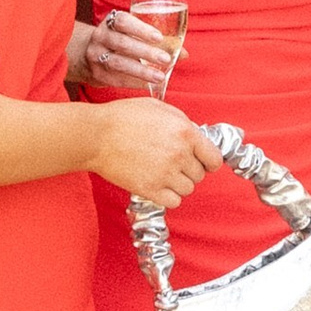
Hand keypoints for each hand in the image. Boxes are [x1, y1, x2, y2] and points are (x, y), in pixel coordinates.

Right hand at [78, 10, 182, 93]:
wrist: (85, 55)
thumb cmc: (119, 41)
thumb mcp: (131, 34)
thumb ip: (157, 41)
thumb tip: (184, 53)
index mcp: (111, 23)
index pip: (123, 21)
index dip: (140, 29)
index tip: (158, 37)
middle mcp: (101, 37)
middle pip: (122, 44)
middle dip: (145, 52)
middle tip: (165, 59)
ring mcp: (96, 56)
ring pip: (118, 63)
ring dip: (141, 71)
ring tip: (159, 77)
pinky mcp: (96, 74)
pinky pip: (116, 79)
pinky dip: (133, 82)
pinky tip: (148, 85)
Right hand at [91, 100, 218, 203]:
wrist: (96, 135)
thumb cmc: (123, 117)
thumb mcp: (159, 108)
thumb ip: (182, 122)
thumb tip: (195, 136)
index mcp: (185, 132)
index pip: (214, 158)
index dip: (208, 160)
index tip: (201, 161)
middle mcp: (179, 155)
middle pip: (200, 175)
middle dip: (189, 170)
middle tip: (173, 163)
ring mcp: (165, 174)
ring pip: (188, 189)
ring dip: (178, 184)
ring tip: (163, 173)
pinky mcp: (150, 189)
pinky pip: (174, 202)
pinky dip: (168, 196)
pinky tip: (158, 185)